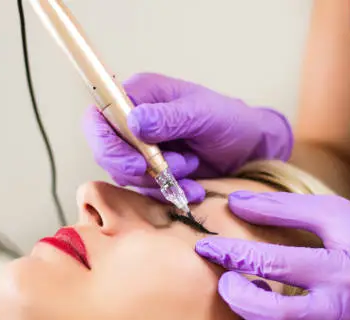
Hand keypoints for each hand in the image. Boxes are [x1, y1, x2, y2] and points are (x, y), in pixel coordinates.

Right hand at [83, 73, 292, 202]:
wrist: (249, 149)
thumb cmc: (229, 120)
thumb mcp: (203, 114)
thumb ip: (169, 117)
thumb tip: (134, 122)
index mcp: (140, 95)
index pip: (100, 116)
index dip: (106, 143)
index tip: (136, 164)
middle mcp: (134, 122)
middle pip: (107, 151)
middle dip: (135, 168)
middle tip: (170, 171)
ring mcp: (141, 149)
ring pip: (126, 175)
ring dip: (159, 179)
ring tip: (191, 167)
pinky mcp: (152, 172)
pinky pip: (147, 190)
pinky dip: (169, 192)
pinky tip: (194, 188)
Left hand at [195, 191, 349, 319]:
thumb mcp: (337, 214)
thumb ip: (285, 208)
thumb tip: (237, 203)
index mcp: (342, 269)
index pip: (275, 264)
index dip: (233, 255)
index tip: (206, 245)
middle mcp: (341, 310)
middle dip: (238, 300)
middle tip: (225, 280)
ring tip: (247, 294)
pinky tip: (266, 314)